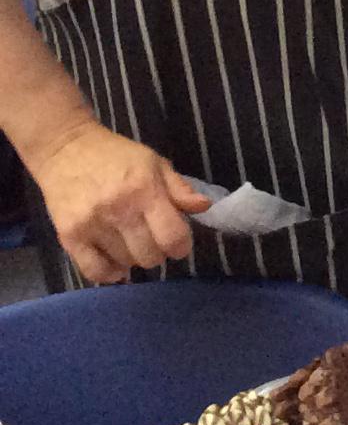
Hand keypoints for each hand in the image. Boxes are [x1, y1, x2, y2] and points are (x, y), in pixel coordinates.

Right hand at [33, 120, 209, 281]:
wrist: (66, 150)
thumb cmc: (117, 156)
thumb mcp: (155, 163)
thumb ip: (180, 188)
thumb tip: (204, 207)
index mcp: (145, 190)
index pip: (172, 236)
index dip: (182, 246)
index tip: (180, 243)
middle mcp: (119, 210)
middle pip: (149, 255)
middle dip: (159, 253)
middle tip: (154, 241)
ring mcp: (92, 226)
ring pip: (125, 263)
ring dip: (134, 259)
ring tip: (133, 243)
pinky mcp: (69, 237)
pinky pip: (94, 271)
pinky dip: (109, 274)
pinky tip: (116, 265)